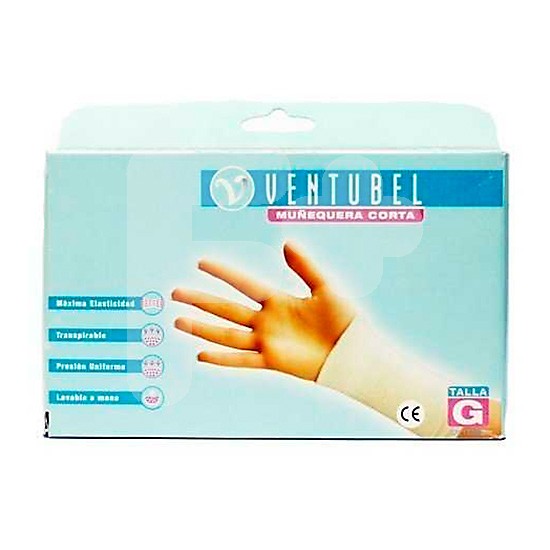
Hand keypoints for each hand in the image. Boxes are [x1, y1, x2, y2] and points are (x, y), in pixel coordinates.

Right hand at [172, 242, 354, 380]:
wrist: (353, 351)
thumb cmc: (344, 318)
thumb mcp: (325, 286)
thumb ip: (304, 265)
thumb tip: (286, 242)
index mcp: (278, 300)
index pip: (244, 283)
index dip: (223, 273)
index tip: (201, 263)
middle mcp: (267, 320)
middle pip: (226, 308)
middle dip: (201, 300)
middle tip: (176, 292)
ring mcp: (267, 341)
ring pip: (227, 334)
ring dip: (202, 327)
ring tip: (178, 321)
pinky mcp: (272, 361)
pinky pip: (242, 360)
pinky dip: (222, 359)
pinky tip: (201, 355)